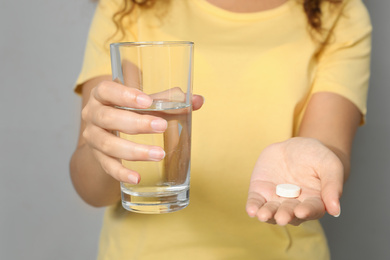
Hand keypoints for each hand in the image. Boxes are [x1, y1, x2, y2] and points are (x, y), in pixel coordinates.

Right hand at [81, 80, 203, 183]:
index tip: (147, 101)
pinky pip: (107, 167)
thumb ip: (170, 100)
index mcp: (103, 95)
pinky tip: (137, 178)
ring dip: (134, 150)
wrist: (109, 133)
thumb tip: (198, 100)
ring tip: (159, 154)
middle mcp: (93, 115)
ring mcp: (93, 138)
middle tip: (162, 127)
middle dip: (136, 123)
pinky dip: (121, 173)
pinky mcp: (98, 158)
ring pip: (108, 144)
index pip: (106, 90)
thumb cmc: (131, 112)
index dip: (124, 95)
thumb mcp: (146, 104)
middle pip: (108, 118)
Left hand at [246, 137, 342, 225]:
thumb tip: (336, 210)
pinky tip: (251, 211)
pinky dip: (253, 207)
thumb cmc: (318, 157)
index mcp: (314, 202)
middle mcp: (294, 205)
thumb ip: (333, 186)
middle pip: (289, 213)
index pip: (311, 209)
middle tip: (281, 217)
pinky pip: (256, 201)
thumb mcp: (329, 165)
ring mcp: (276, 199)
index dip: (306, 211)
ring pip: (271, 211)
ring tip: (263, 215)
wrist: (295, 147)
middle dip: (285, 215)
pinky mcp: (261, 191)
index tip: (301, 211)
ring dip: (267, 214)